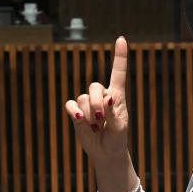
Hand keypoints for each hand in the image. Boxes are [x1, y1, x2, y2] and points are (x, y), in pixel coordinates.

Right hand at [63, 36, 129, 165]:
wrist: (106, 153)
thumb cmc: (117, 139)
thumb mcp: (120, 128)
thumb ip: (113, 113)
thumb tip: (107, 97)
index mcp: (117, 96)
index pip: (118, 73)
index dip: (119, 56)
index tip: (121, 38)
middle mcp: (102, 95)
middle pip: (95, 86)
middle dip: (97, 103)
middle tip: (101, 120)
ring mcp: (88, 104)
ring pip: (83, 97)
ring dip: (89, 113)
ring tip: (95, 127)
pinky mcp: (77, 112)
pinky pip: (71, 104)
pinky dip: (74, 112)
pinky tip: (80, 121)